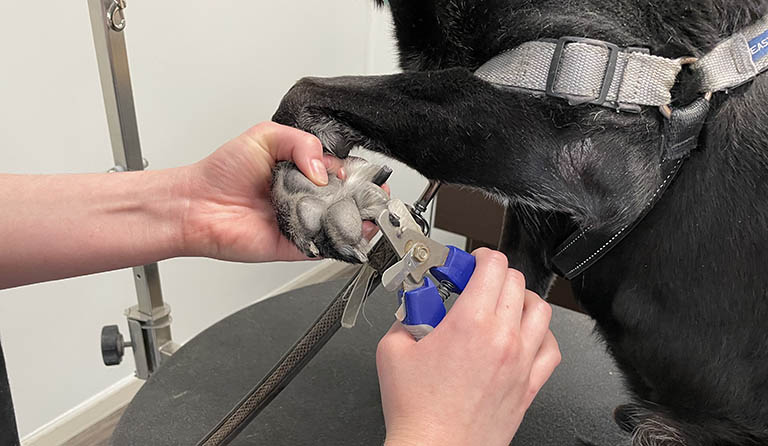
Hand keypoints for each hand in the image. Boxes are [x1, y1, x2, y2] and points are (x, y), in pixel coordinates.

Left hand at [180, 121, 370, 261]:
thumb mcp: (265, 136)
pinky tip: (353, 232)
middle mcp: (305, 196)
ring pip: (340, 223)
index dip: (359, 172)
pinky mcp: (295, 246)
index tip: (372, 174)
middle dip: (366, 198)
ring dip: (359, 220)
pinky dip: (340, 242)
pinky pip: (324, 246)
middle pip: (347, 199)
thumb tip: (326, 170)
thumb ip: (301, 143)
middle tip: (377, 195)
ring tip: (372, 214)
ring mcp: (302, 222)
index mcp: (301, 170)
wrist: (197, 204)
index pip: (341, 171)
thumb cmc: (223, 171)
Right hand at [376, 248, 560, 445]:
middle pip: (516, 282)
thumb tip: (413, 307)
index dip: (480, 256)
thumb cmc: (418, 413)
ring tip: (502, 304)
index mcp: (470, 323)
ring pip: (540, 310)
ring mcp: (521, 362)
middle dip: (494, 275)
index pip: (493, 265)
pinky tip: (523, 336)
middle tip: (475, 284)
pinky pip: (550, 348)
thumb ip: (403, 318)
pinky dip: (540, 335)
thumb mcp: (392, 351)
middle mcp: (502, 339)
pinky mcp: (529, 385)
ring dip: (520, 299)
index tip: (470, 263)